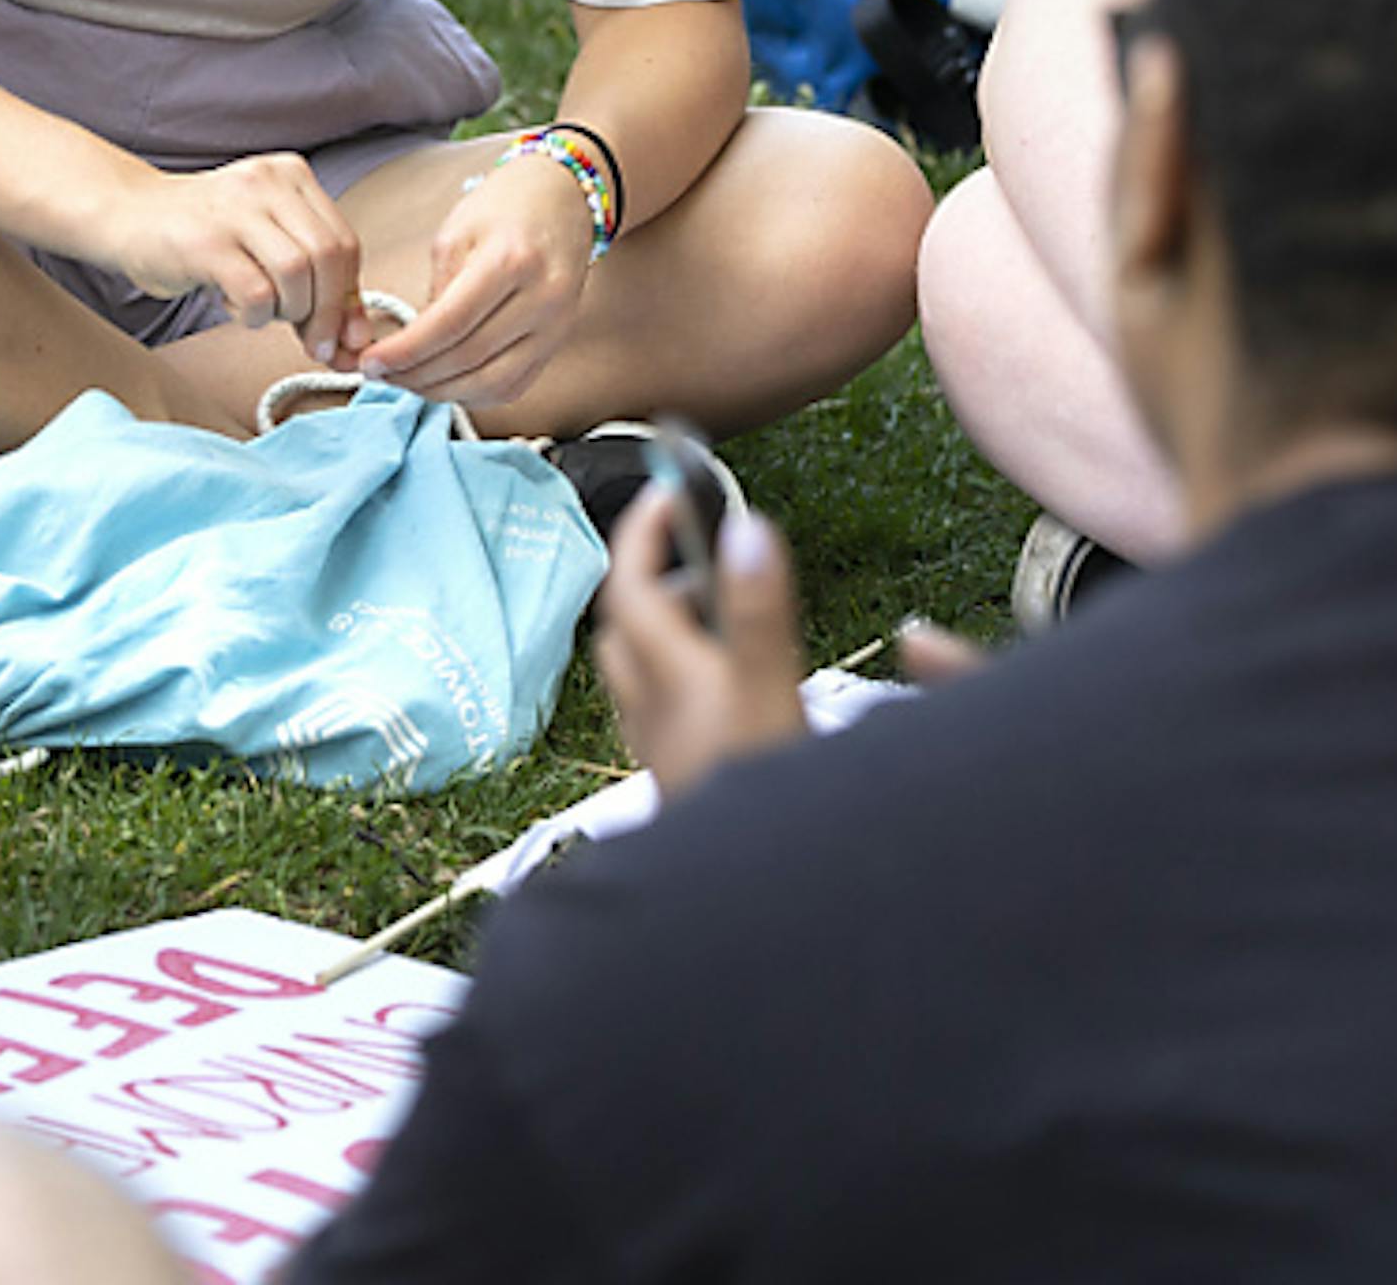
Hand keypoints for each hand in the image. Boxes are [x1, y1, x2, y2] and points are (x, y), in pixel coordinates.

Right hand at [93, 154, 362, 344]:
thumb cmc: (203, 238)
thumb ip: (314, 280)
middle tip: (316, 344)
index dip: (349, 296)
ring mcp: (235, 209)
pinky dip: (256, 317)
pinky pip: (255, 294)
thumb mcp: (266, 244)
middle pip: (328, 257)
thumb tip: (358, 340)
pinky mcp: (205, 242)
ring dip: (291, 313)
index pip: (345, 242)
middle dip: (329, 313)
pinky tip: (238, 311)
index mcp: (292, 175)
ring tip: (266, 315)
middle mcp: (268, 182)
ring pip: (297, 274)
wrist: (125, 216)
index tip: (341, 334)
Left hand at [341, 147, 595, 406]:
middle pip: (469, 359)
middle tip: (379, 373)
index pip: (450, 324)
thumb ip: (436, 289)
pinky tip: (443, 383)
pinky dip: (472, 394)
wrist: (562, 200)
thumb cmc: (505, 206)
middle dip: (414, 375)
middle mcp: (542, 299)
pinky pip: (511, 387)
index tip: (371, 362)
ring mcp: (556, 328)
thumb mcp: (457, 231)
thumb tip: (413, 344)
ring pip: (490, 384)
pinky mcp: (557, 345)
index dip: (405, 351)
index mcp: (513, 260)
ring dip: (440, 391)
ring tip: (405, 380)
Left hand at [594, 487, 806, 800]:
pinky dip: (683, 677)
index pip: (627, 586)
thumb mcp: (770, 695)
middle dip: (658, 580)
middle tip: (711, 558)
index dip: (641, 532)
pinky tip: (724, 690)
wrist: (747, 907)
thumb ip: (758, 611)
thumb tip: (746, 527)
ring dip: (670, 631)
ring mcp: (661, 747)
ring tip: (725, 618)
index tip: (667, 490)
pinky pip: (662, 707)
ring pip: (641, 668)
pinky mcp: (679, 778)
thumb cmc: (755, 798)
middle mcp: (651, 709)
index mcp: (669, 677)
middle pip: (626, 626)